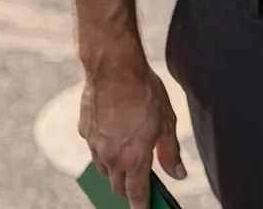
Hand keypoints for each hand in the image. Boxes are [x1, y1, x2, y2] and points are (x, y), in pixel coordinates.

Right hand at [79, 54, 183, 208]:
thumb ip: (170, 151)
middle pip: (118, 186)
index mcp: (134, 158)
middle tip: (142, 182)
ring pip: (104, 169)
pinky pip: (95, 148)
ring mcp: (94, 146)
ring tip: (130, 156)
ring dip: (116, 169)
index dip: (141, 207)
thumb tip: (177, 174)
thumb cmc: (144, 92)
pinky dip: (105, 148)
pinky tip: (115, 133)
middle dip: (129, 189)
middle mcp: (111, 157)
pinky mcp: (84, 132)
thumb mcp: (167, 121)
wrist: (113, 68)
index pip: (137, 194)